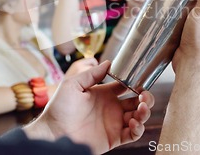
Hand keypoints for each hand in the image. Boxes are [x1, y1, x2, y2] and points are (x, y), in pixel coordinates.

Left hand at [25, 61, 154, 153]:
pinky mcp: (114, 138)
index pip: (126, 86)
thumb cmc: (59, 108)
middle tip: (144, 96)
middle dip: (146, 98)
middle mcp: (111, 108)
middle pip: (137, 101)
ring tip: (141, 109)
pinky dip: (138, 129)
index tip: (140, 80)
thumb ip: (92, 74)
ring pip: (138, 117)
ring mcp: (114, 123)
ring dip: (144, 112)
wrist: (53, 132)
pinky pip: (133, 134)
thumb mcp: (73, 84)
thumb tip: (108, 62)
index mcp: (104, 94)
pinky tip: (133, 123)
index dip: (136, 83)